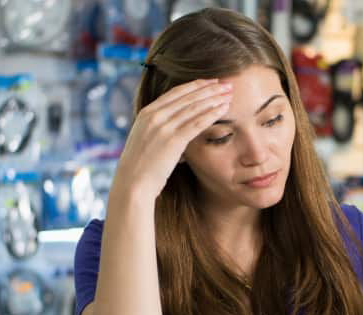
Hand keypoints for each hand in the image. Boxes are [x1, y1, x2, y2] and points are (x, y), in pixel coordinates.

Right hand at [114, 78, 232, 199]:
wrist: (132, 185)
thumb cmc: (140, 168)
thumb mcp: (146, 141)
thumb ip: (157, 130)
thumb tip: (172, 129)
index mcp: (146, 113)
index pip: (175, 93)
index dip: (195, 86)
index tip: (210, 82)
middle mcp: (154, 116)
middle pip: (187, 96)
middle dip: (209, 88)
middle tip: (226, 84)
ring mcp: (163, 127)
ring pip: (194, 107)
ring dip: (214, 98)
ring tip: (229, 93)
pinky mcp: (173, 140)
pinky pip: (197, 122)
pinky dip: (213, 113)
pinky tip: (225, 108)